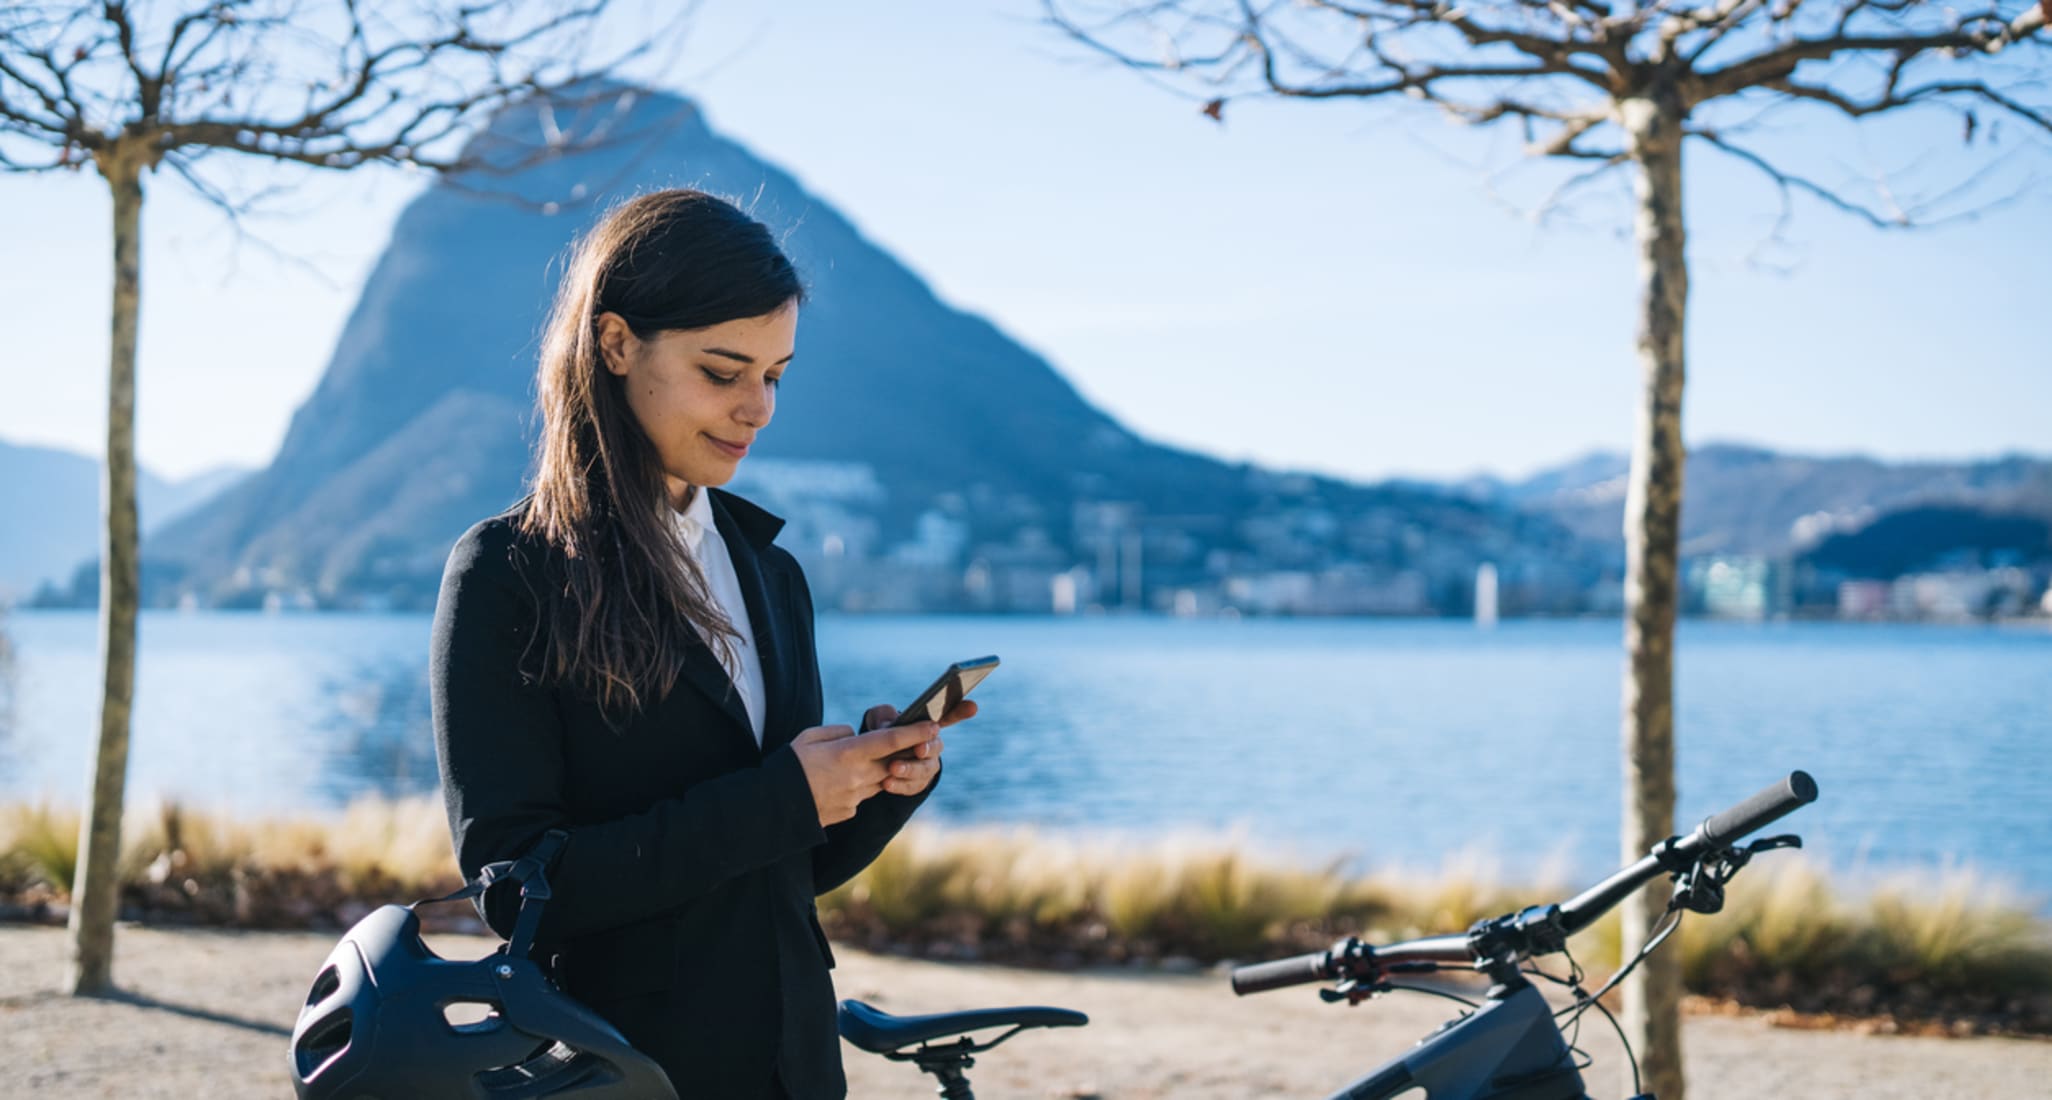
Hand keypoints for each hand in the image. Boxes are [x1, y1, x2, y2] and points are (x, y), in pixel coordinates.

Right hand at [790, 720, 940, 825]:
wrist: (773, 807)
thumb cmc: (788, 765)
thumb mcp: (809, 737)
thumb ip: (838, 732)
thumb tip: (856, 736)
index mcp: (847, 754)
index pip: (890, 741)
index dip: (914, 732)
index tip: (933, 726)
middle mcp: (857, 776)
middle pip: (892, 762)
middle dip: (902, 753)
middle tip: (905, 744)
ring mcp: (855, 797)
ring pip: (880, 779)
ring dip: (876, 770)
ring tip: (850, 764)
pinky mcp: (850, 812)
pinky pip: (863, 794)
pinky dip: (857, 786)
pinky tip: (835, 784)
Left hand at [860, 699, 974, 796]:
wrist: (877, 762)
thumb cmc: (882, 733)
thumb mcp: (880, 720)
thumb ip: (884, 715)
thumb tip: (889, 723)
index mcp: (927, 726)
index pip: (948, 715)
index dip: (961, 710)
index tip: (973, 706)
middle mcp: (933, 746)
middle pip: (936, 747)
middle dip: (928, 747)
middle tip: (918, 748)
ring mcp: (927, 766)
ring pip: (924, 769)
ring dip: (909, 768)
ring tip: (893, 767)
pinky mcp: (917, 784)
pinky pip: (912, 786)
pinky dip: (899, 785)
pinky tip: (887, 783)